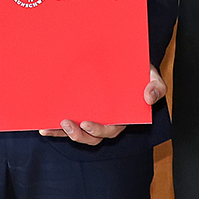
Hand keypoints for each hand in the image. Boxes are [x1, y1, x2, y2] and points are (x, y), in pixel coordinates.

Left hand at [39, 65, 166, 145]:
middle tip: (67, 124)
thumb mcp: (152, 76)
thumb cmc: (139, 72)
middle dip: (78, 134)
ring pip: (78, 133)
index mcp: (122, 117)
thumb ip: (156, 86)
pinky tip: (43, 125)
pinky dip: (56, 127)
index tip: (87, 124)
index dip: (98, 130)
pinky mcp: (80, 111)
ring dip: (64, 133)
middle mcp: (106, 121)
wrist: (126, 62)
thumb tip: (148, 97)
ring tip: (50, 125)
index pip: (111, 129)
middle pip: (92, 136)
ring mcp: (93, 117)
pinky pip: (68, 123)